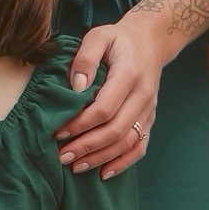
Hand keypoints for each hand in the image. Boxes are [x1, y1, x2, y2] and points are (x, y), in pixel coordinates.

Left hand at [57, 11, 164, 178]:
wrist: (150, 42)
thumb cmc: (118, 40)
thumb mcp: (98, 36)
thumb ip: (85, 58)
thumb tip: (76, 86)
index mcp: (129, 75)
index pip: (104, 108)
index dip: (80, 124)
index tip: (58, 132)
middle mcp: (143, 95)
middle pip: (115, 130)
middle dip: (87, 147)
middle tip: (61, 157)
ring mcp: (149, 109)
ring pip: (127, 142)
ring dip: (101, 158)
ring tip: (75, 167)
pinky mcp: (149, 118)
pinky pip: (140, 146)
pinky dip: (123, 162)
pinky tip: (103, 173)